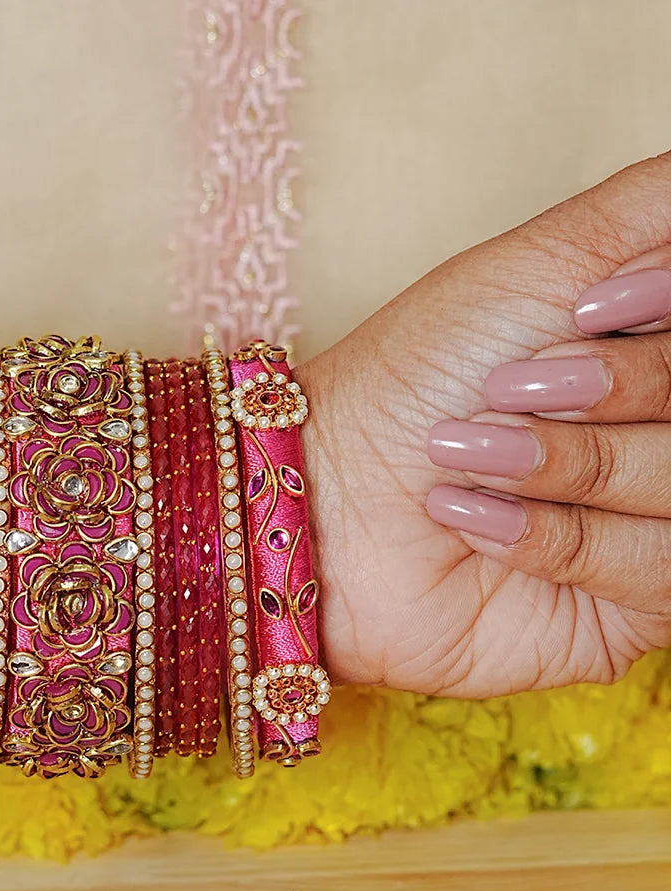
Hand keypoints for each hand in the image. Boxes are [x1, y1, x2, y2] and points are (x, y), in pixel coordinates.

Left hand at [297, 153, 670, 695]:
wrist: (323, 497)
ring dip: (570, 465)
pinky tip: (475, 521)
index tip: (587, 310)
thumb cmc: (412, 377)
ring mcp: (654, 523)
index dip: (661, 321)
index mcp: (655, 355)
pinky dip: (557, 537)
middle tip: (508, 390)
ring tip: (467, 456)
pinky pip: (659, 570)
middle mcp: (662, 435)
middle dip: (611, 392)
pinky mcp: (632, 610)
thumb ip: (654, 211)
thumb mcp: (535, 264)